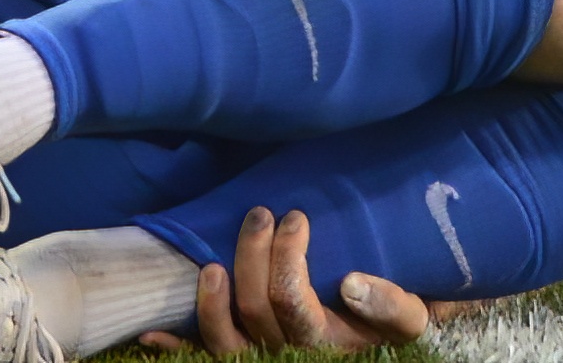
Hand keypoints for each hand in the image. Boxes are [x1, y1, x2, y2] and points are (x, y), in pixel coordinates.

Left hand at [159, 208, 435, 349]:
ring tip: (211, 262)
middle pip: (253, 308)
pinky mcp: (244, 358)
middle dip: (251, 254)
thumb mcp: (410, 316)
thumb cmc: (393, 324)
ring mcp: (261, 358)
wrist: (382, 347)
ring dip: (210, 300)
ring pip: (222, 340)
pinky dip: (176, 347)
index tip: (296, 216)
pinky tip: (152, 335)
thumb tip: (352, 283)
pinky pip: (206, 358)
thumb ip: (390, 304)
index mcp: (325, 341)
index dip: (287, 256)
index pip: (291, 299)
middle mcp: (286, 354)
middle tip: (260, 214)